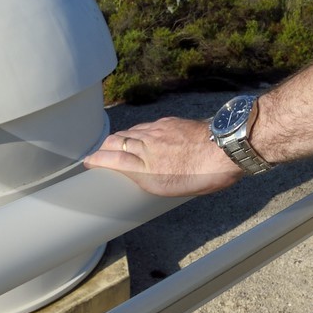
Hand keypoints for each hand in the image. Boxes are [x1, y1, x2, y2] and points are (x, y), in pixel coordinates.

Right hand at [83, 117, 243, 197]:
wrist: (224, 148)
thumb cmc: (205, 175)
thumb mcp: (173, 189)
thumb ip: (152, 180)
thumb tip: (143, 176)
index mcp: (147, 170)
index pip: (112, 161)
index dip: (97, 160)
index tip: (88, 161)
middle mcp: (147, 148)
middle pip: (116, 143)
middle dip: (103, 148)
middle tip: (97, 153)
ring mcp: (156, 132)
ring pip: (128, 132)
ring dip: (117, 138)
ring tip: (114, 144)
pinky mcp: (166, 122)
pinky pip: (144, 126)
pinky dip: (135, 131)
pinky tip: (137, 134)